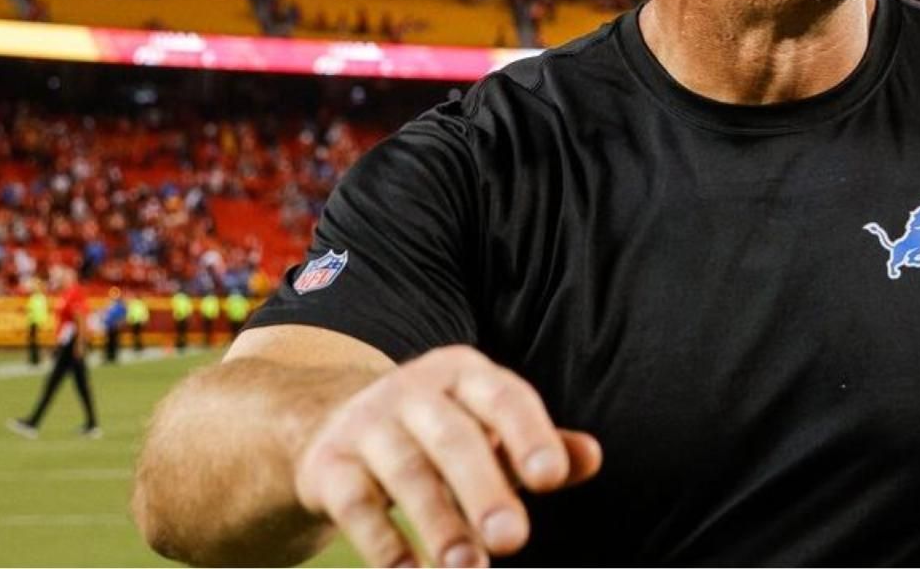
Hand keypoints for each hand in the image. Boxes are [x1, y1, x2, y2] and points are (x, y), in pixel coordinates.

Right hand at [292, 345, 600, 566]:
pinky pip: (356, 504)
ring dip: (438, 524)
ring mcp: (366, 424)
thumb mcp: (491, 432)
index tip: (552, 479)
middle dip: (484, 490)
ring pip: (406, 473)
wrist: (332, 424)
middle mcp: (414, 391)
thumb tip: (592, 457)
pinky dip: (384, 544)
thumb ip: (543, 447)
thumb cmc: (439, 433)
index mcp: (465, 375)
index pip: (504, 398)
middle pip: (453, 437)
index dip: (529, 435)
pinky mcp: (327, 466)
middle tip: (514, 541)